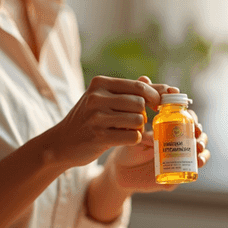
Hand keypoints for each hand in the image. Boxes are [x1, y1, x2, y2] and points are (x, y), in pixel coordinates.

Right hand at [47, 75, 177, 168]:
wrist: (61, 143)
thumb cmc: (88, 119)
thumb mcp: (104, 99)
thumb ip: (132, 91)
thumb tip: (165, 88)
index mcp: (100, 84)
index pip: (138, 86)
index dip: (155, 95)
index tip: (161, 104)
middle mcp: (97, 97)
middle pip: (140, 103)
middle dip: (143, 114)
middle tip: (135, 121)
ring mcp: (97, 117)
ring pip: (138, 120)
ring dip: (138, 128)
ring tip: (126, 130)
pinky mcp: (99, 136)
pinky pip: (132, 136)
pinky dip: (134, 139)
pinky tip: (123, 139)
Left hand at [106, 103, 210, 193]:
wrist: (120, 169)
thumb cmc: (127, 142)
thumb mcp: (132, 122)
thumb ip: (139, 101)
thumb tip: (145, 78)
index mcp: (170, 125)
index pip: (185, 114)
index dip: (188, 111)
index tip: (186, 110)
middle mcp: (179, 139)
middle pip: (197, 130)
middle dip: (198, 129)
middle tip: (194, 129)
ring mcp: (181, 155)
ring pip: (201, 147)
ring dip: (203, 145)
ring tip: (197, 147)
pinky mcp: (180, 170)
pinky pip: (195, 165)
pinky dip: (200, 162)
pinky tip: (198, 161)